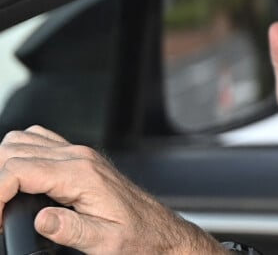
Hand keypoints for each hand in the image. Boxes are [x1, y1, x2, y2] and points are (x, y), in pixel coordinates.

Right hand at [0, 126, 226, 253]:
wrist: (157, 228)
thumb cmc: (136, 236)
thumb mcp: (105, 243)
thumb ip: (71, 231)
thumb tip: (40, 221)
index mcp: (81, 174)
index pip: (19, 169)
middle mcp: (78, 156)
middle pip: (14, 149)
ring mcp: (79, 153)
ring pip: (24, 139)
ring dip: (5, 165)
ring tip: (3, 200)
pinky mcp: (80, 157)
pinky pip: (41, 142)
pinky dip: (21, 156)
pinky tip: (20, 183)